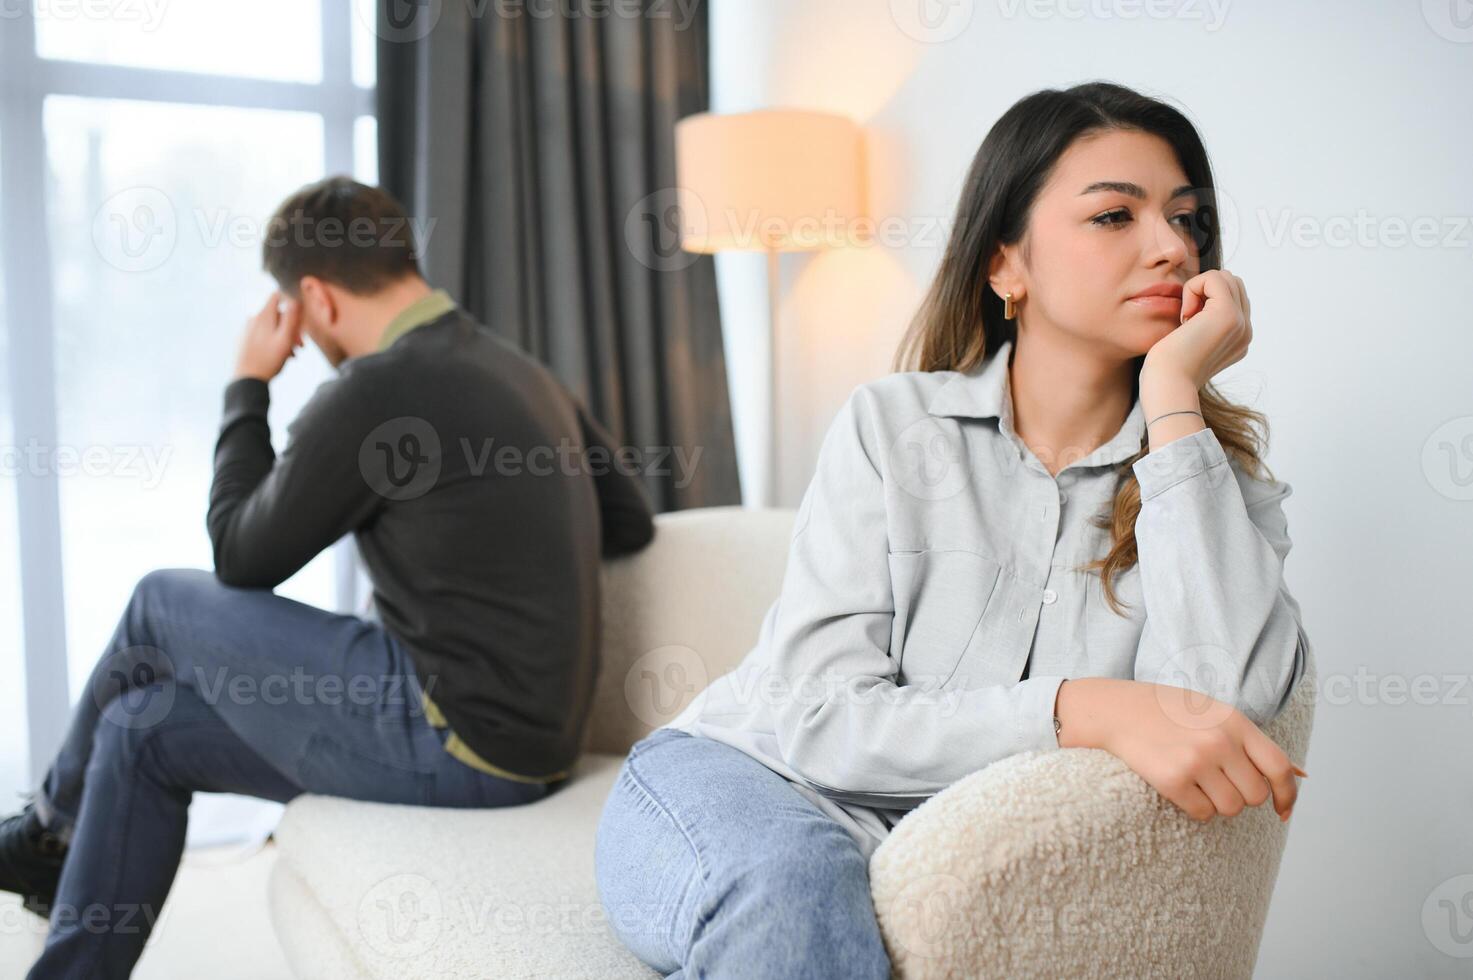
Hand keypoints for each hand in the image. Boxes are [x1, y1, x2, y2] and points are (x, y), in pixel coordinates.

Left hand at [234, 291, 302, 381]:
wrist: (247, 380)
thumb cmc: (268, 360)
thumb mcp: (285, 339)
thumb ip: (291, 318)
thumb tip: (295, 299)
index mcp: (263, 316)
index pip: (277, 296)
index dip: (290, 300)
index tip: (299, 313)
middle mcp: (253, 319)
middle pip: (276, 315)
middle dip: (291, 327)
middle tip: (300, 345)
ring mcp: (247, 329)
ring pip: (271, 327)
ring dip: (284, 337)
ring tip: (292, 354)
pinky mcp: (244, 340)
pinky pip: (262, 335)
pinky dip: (273, 342)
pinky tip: (279, 356)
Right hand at [1055, 677, 1305, 822]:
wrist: (1115, 710)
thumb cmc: (1166, 711)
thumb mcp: (1213, 712)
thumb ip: (1251, 740)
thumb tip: (1301, 775)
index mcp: (1235, 722)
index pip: (1280, 767)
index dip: (1288, 795)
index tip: (1283, 811)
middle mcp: (1220, 741)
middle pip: (1255, 795)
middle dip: (1241, 796)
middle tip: (1218, 782)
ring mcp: (1196, 761)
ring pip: (1230, 808)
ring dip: (1217, 803)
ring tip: (1197, 782)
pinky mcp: (1172, 780)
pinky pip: (1202, 813)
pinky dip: (1194, 807)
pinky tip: (1180, 787)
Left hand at [1141, 268, 1251, 390]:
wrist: (1167, 385)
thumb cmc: (1167, 369)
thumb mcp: (1188, 343)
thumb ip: (1201, 324)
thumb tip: (1198, 305)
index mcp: (1238, 339)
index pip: (1233, 297)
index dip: (1205, 300)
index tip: (1187, 326)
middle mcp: (1245, 332)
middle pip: (1233, 283)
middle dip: (1205, 291)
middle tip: (1186, 320)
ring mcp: (1241, 323)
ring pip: (1225, 277)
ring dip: (1198, 289)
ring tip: (1186, 319)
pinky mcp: (1228, 314)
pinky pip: (1213, 277)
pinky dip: (1192, 288)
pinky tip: (1184, 317)